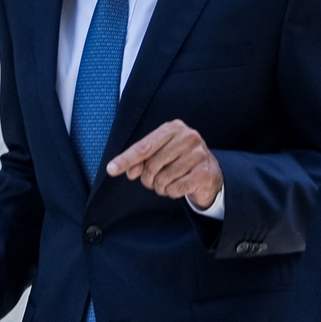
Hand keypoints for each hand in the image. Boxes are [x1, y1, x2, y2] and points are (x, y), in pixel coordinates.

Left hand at [107, 119, 222, 208]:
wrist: (209, 173)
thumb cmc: (179, 161)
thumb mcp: (159, 155)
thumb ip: (142, 160)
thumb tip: (130, 171)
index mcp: (173, 128)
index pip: (143, 146)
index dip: (126, 159)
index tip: (111, 169)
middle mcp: (188, 137)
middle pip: (152, 165)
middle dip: (148, 179)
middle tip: (153, 181)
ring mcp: (198, 154)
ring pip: (163, 179)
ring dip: (161, 187)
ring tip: (169, 183)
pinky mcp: (204, 172)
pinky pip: (175, 189)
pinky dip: (172, 193)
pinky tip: (180, 187)